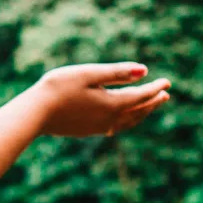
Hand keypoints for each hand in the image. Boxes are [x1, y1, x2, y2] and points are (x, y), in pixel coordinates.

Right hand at [33, 63, 171, 138]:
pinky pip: (115, 127)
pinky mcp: (87, 131)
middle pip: (138, 110)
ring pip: (128, 121)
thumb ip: (117, 72)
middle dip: (152, 102)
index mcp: (112, 104)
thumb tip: (145, 70)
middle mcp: (109, 119)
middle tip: (165, 94)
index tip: (167, 81)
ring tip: (149, 106)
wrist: (34, 114)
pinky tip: (122, 119)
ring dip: (141, 113)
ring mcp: (98, 127)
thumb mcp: (88, 74)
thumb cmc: (58, 88)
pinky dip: (127, 121)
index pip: (141, 95)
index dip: (155, 88)